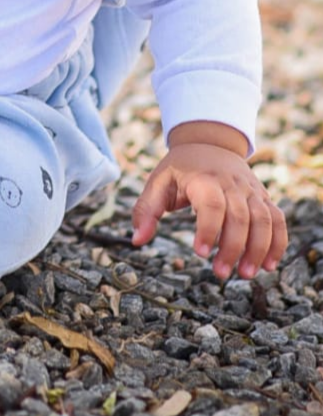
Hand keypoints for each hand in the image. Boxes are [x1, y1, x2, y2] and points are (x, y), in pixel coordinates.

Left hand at [131, 122, 286, 279]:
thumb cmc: (180, 168)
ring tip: (246, 274)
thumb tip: (137, 240)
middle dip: (232, 248)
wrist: (209, 142)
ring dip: (258, 249)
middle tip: (220, 273)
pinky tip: (269, 264)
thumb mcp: (158, 182)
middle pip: (240, 217)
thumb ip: (146, 210)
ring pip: (263, 220)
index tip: (198, 253)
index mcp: (203, 178)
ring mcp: (251, 190)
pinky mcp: (263, 197)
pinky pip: (277, 219)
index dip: (208, 229)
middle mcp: (231, 183)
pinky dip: (277, 242)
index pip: (211, 204)